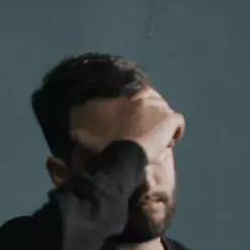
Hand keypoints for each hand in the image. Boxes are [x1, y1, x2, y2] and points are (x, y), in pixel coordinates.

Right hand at [69, 88, 184, 163]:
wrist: (123, 154)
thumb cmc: (105, 143)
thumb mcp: (90, 133)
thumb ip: (83, 130)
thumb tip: (71, 132)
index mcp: (128, 96)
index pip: (140, 95)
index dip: (137, 110)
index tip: (133, 121)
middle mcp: (146, 96)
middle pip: (155, 104)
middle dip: (151, 117)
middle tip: (145, 132)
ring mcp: (161, 107)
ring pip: (166, 114)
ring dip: (162, 126)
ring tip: (156, 140)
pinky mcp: (171, 120)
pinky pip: (178, 124)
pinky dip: (174, 133)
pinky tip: (168, 143)